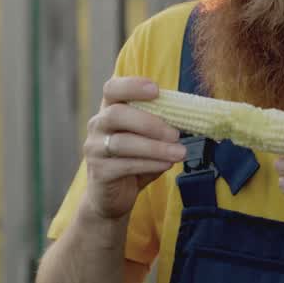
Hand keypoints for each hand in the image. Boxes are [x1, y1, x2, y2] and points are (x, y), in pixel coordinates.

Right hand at [82, 76, 187, 220]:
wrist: (112, 196)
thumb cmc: (133, 159)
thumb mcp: (147, 138)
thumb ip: (159, 124)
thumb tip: (188, 116)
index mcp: (109, 109)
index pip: (113, 89)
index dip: (132, 86)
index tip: (156, 89)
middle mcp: (97, 125)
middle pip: (116, 114)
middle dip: (149, 122)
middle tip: (175, 133)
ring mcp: (95, 149)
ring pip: (122, 143)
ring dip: (155, 147)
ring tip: (179, 152)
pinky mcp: (99, 172)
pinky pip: (124, 165)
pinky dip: (149, 164)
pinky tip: (167, 165)